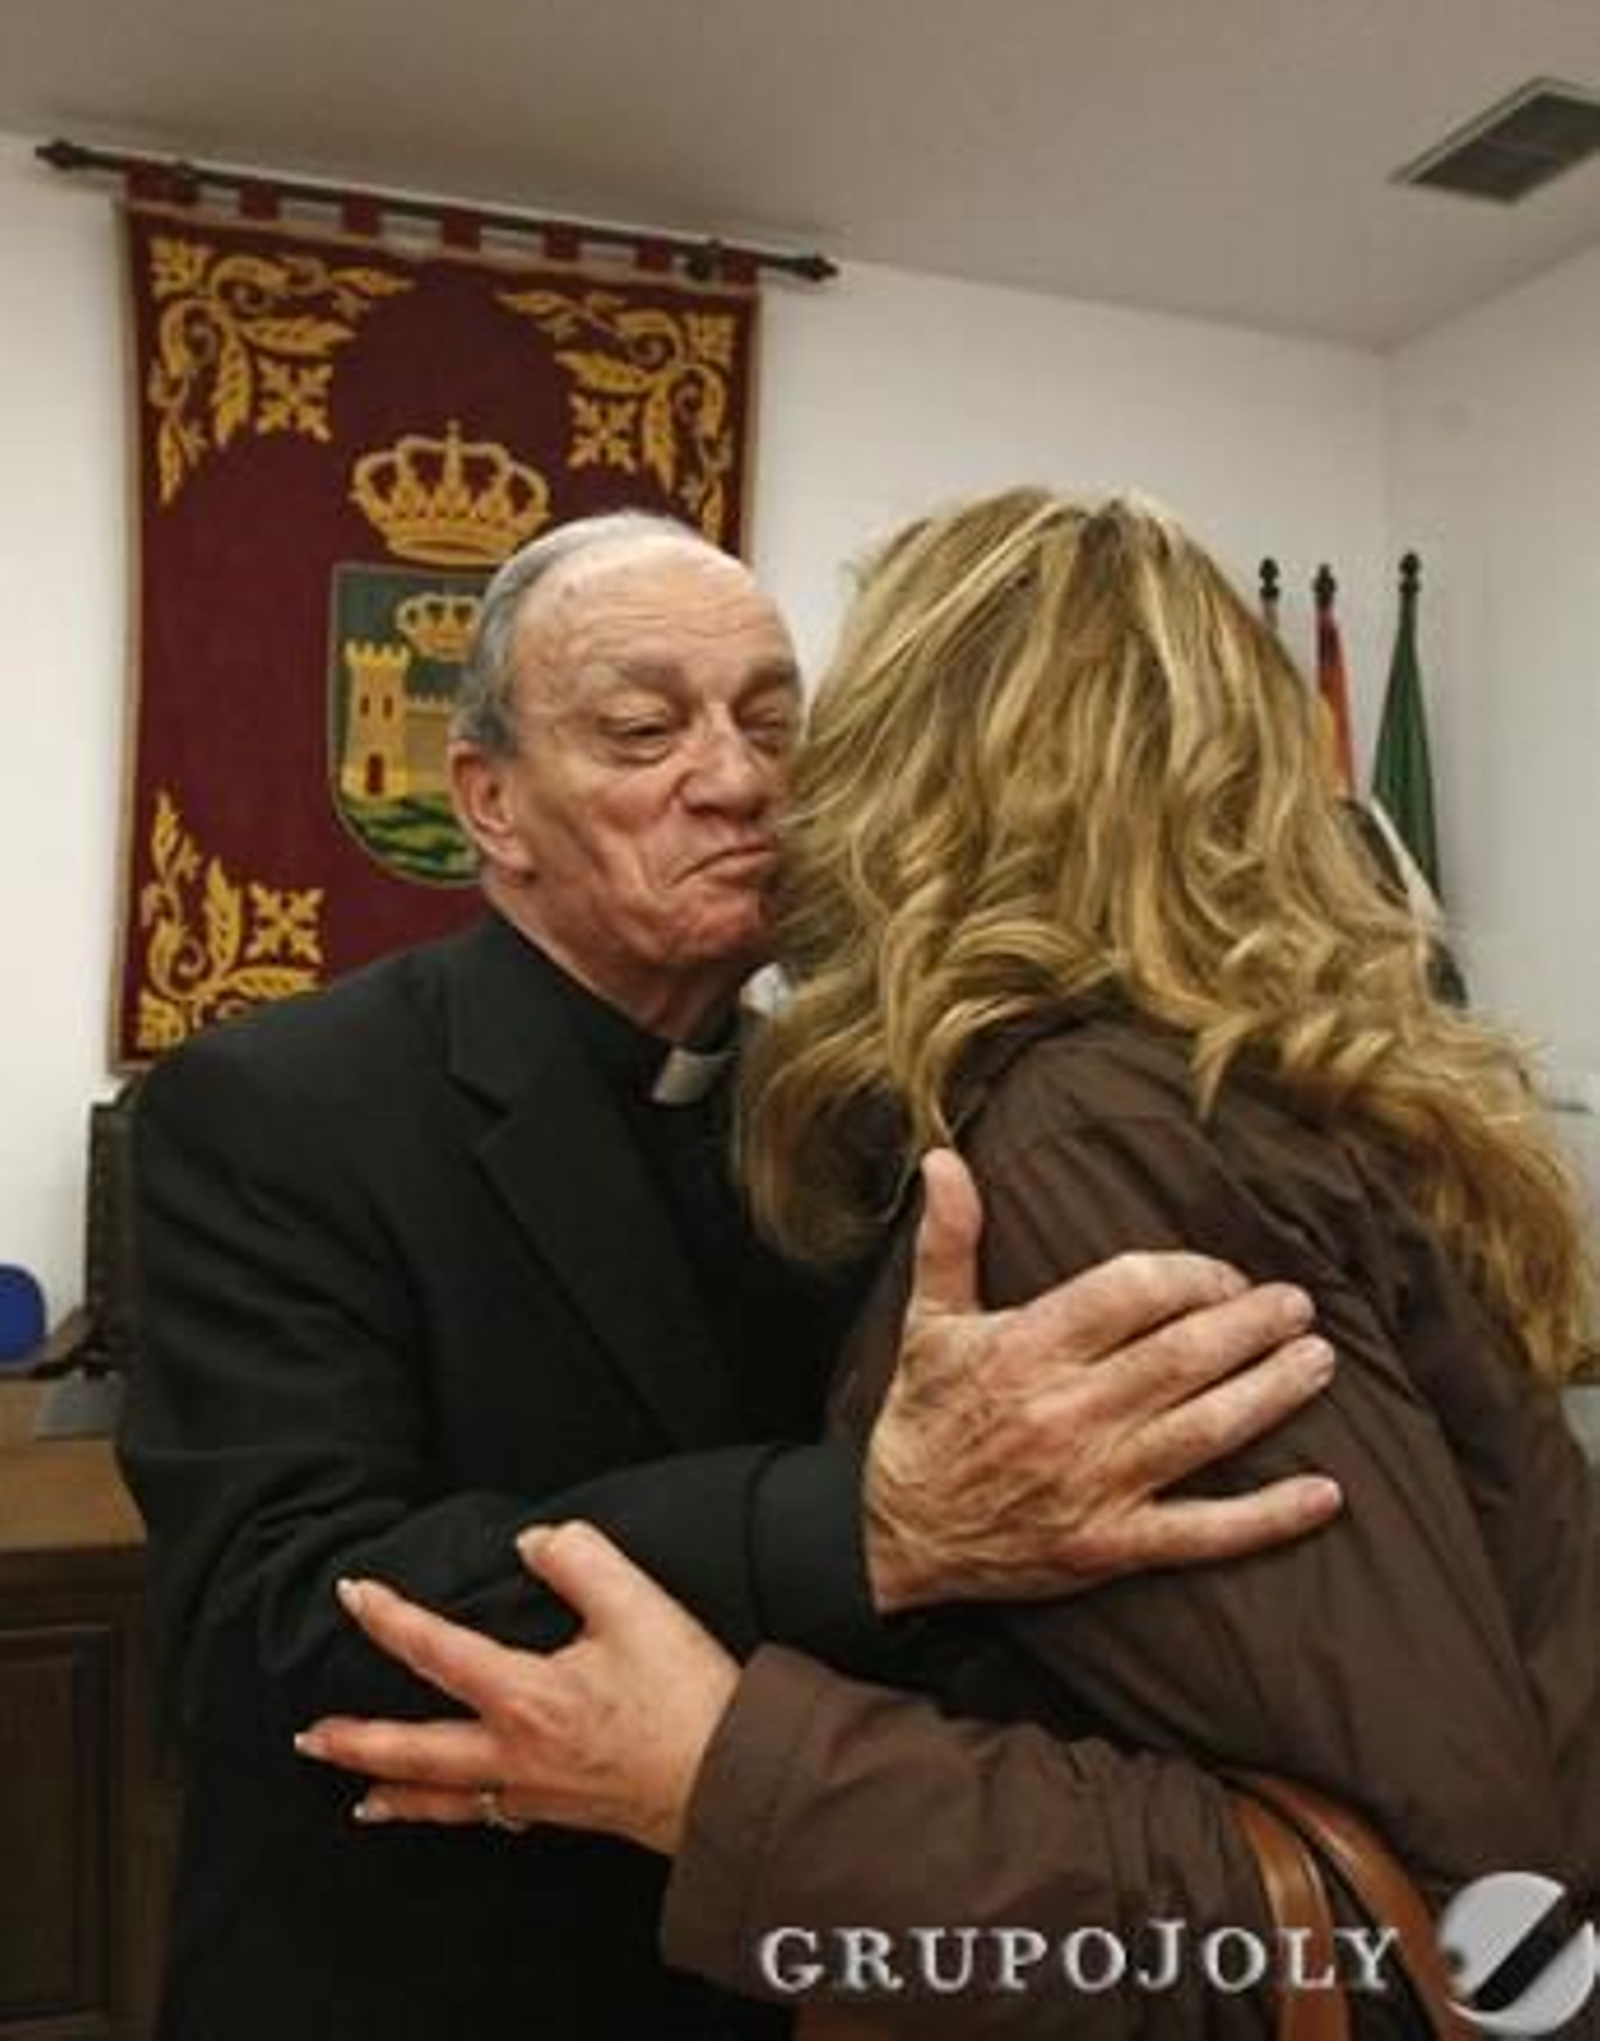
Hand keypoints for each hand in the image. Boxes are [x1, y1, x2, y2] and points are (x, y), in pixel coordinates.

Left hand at [294, 1521, 737, 1854]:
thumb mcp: (639, 1605)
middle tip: (309, 1734)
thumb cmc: (686, 1698)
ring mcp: (536, 1791)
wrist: (729, 1785)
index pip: (436, 1651)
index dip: (389, 1618)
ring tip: (356, 1795)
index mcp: (526, 1696)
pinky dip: (451, 1816)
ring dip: (393, 1791)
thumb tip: (532, 1542)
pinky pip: (488, 1818)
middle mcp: (517, 1752)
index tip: (353, 1593)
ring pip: (445, 1799)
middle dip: (357, 1740)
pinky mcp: (563, 1813)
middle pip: (415, 1751)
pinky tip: (453, 1811)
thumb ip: (580, 1557)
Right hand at [864, 1151, 1341, 1610]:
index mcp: (1026, 1349)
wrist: (895, 1534)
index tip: (1223, 1275)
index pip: (1131, 1291)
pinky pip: (1204, 1533)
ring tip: (1319, 1360)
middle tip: (1298, 1305)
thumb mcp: (928, 1321)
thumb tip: (943, 1158)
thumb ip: (948, 1239)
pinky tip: (1324, 1493)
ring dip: (1273, 1392)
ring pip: (1205, 1430)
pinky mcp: (1111, 1546)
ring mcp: (1094, 1484)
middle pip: (1182, 1355)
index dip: (1191, 1275)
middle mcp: (1065, 1412)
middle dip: (1251, 1324)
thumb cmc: (923, 1416)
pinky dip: (1268, 1516)